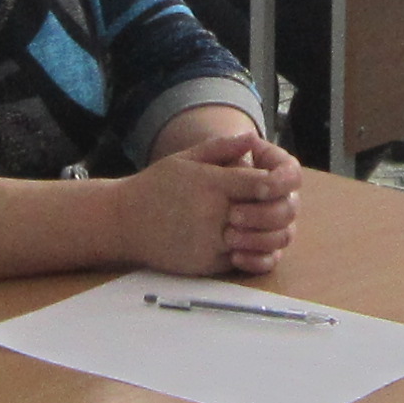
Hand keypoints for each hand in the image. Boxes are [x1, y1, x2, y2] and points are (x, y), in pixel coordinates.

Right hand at [115, 138, 299, 277]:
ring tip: (269, 224)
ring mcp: (210, 241)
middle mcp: (213, 214)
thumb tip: (252, 139)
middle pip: (268, 214)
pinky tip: (253, 242)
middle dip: (280, 209)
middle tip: (280, 204)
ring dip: (273, 234)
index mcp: (210, 184)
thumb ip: (220, 148)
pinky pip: (244, 261)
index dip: (277, 184)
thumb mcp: (184, 159)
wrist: (123, 222)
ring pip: (262, 242)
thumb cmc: (155, 186)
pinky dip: (256, 253)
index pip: (261, 184)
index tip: (276, 184)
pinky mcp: (206, 263)